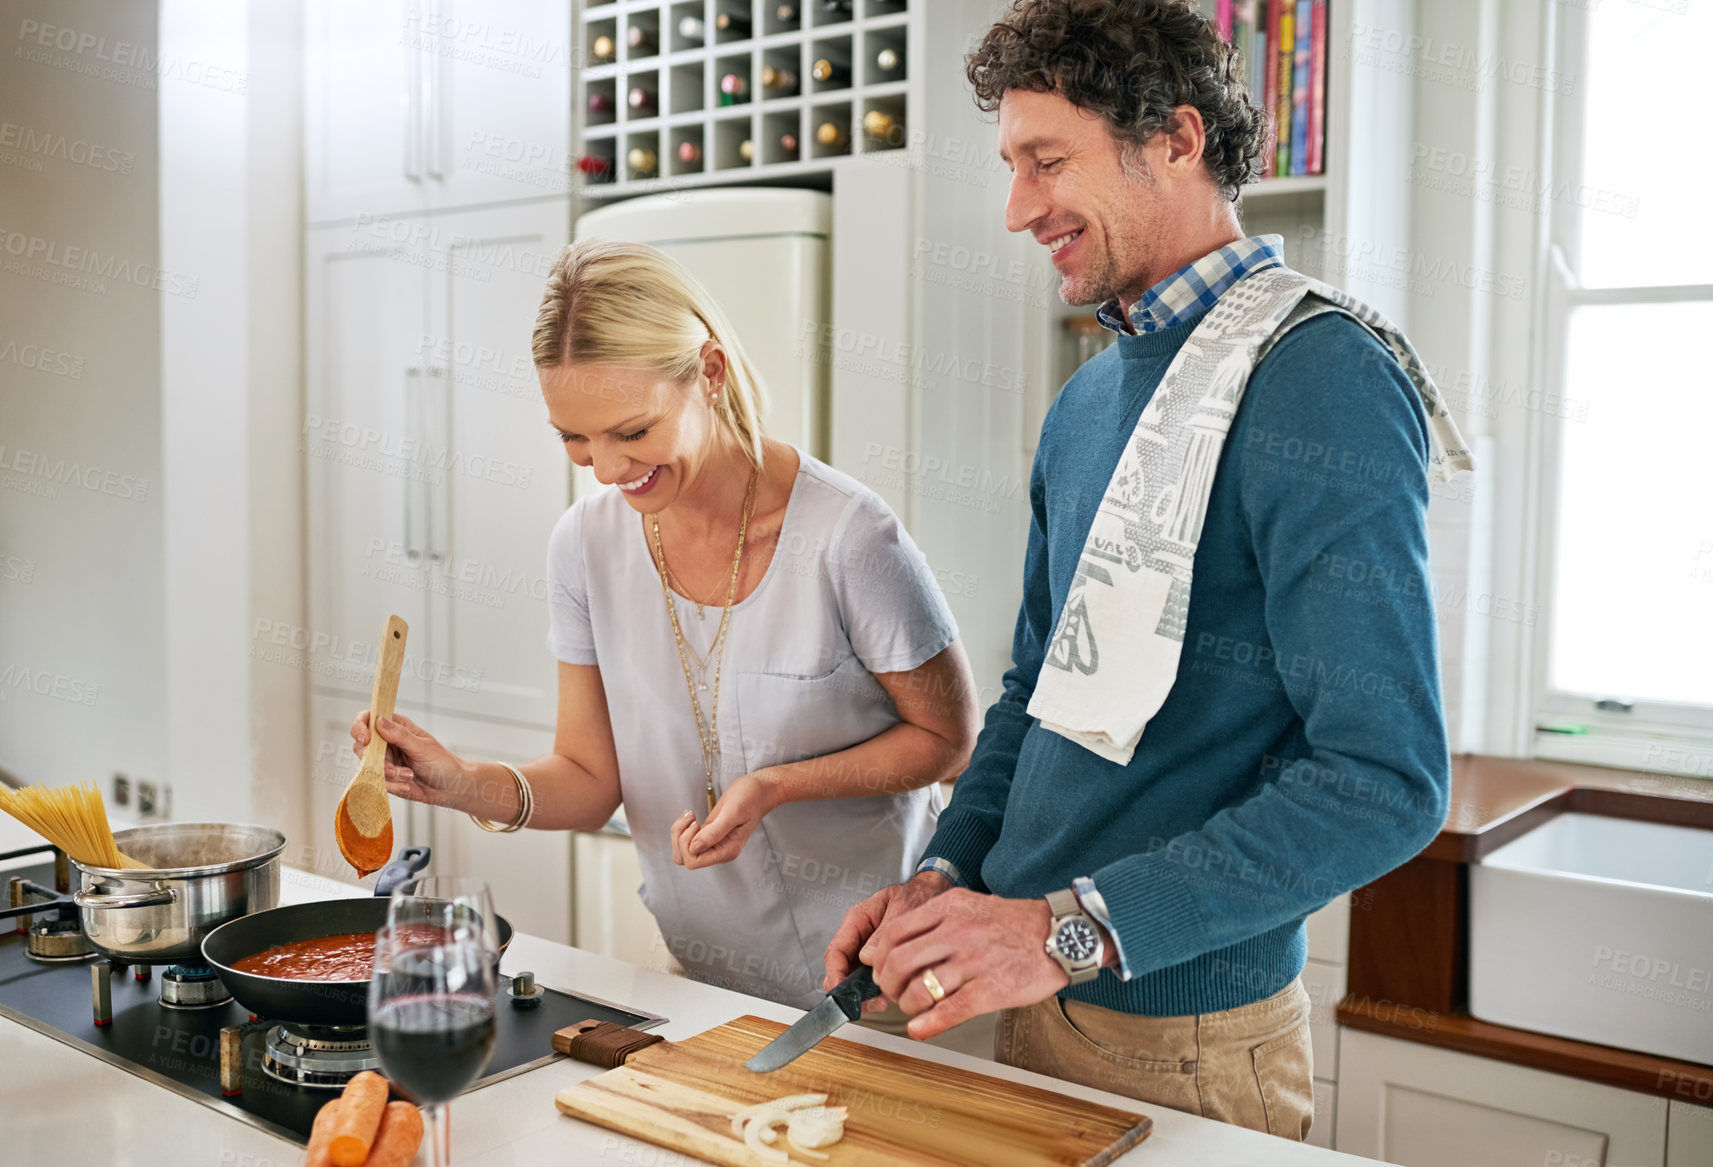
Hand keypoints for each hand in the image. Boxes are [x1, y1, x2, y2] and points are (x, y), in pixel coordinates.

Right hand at [350, 711, 472, 810]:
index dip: (360, 727)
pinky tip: (409, 785)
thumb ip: (400, 735)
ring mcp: (385, 761)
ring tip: (409, 776)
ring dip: (389, 776)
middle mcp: (387, 742)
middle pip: (362, 747)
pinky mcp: (386, 778)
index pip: (367, 719)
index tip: (365, 740)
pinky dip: (394, 786)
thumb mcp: (423, 747)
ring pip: (369, 768)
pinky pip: (378, 783)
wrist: (451, 788)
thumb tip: (379, 721)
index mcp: (396, 727)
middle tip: (397, 769)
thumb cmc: (442, 763)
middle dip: (379, 761)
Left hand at [669, 773, 777, 868]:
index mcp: (726, 851)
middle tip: (693, 818)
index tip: (698, 823)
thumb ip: (715, 832)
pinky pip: (686, 840)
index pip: (694, 861)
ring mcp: (713, 843)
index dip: (688, 843)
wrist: (759, 790)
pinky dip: (682, 827)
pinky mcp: (708, 834)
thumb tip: (695, 847)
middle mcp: (718, 851)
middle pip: (685, 859)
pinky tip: (691, 815)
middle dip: (681, 838)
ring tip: (691, 815)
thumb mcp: (733, 812)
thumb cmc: (751, 798)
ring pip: (683, 851)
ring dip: (679, 833)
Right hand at [822, 871, 951, 990]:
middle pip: (842, 968)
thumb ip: (885, 933)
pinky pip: (872, 980)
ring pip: (855, 978)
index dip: (835, 974)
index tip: (841, 990)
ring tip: (881, 1000)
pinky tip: (889, 996)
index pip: (836, 950)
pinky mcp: (881, 961)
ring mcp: (869, 950)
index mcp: (858, 919)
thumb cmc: (918, 896)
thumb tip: (867, 957)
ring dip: (865, 993)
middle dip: (850, 989)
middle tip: (865, 1002)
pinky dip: (878, 991)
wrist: (936, 895)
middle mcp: (860, 936)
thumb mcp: (902, 909)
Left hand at [866, 890, 1067, 1040]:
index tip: (876, 968)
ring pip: (920, 989)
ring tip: (911, 1009)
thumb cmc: (1012, 923)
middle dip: (886, 984)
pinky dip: (928, 1025)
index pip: (894, 933)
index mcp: (949, 908)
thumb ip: (931, 920)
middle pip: (899, 962)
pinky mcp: (992, 989)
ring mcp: (975, 961)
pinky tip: (919, 1030)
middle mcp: (958, 932)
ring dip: (907, 1005)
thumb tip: (889, 943)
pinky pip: (950, 1011)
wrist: (1059, 933)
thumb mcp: (968, 904)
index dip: (878, 957)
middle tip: (890, 992)